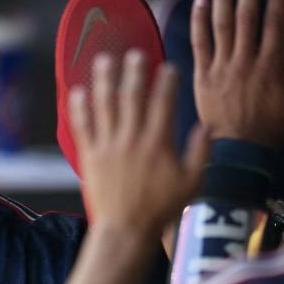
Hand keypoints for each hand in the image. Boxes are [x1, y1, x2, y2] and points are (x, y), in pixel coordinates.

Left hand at [71, 51, 208, 237]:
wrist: (126, 230)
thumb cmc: (161, 209)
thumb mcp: (191, 183)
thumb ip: (200, 153)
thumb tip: (206, 126)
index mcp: (158, 143)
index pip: (163, 103)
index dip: (166, 82)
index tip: (167, 66)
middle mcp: (132, 139)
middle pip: (132, 97)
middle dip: (134, 72)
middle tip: (134, 53)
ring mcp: (108, 146)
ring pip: (105, 106)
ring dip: (104, 81)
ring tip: (104, 60)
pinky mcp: (90, 156)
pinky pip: (83, 127)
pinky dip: (79, 108)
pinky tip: (77, 91)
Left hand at [190, 0, 283, 148]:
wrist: (237, 152)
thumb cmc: (272, 129)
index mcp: (271, 66)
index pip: (275, 22)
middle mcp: (245, 62)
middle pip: (247, 16)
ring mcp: (222, 68)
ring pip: (221, 25)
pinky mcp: (202, 77)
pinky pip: (199, 44)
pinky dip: (199, 22)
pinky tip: (199, 2)